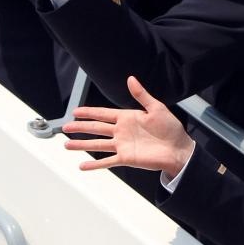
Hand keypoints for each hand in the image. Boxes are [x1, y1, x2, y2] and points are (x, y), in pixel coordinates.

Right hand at [62, 76, 194, 176]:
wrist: (178, 149)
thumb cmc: (171, 128)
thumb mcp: (156, 108)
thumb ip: (141, 95)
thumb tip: (131, 79)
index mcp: (128, 118)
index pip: (103, 114)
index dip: (89, 112)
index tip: (75, 111)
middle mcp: (122, 131)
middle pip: (96, 128)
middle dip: (80, 127)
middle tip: (65, 127)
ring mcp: (122, 145)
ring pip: (98, 145)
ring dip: (82, 144)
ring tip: (67, 145)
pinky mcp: (126, 158)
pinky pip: (107, 161)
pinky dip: (95, 164)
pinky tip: (82, 165)